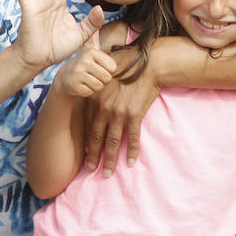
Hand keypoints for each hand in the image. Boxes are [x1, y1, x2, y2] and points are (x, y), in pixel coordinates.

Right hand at [56, 31, 116, 96]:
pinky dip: (87, 91)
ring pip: (99, 86)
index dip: (107, 70)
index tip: (97, 66)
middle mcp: (84, 61)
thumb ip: (95, 34)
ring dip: (94, 85)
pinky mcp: (73, 86)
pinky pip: (90, 93)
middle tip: (92, 74)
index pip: (113, 68)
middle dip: (102, 79)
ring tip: (86, 78)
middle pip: (107, 78)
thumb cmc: (83, 62)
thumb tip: (99, 9)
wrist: (65, 77)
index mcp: (91, 52)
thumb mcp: (90, 48)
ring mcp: (78, 74)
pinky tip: (80, 85)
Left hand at [83, 46, 159, 176]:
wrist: (149, 63)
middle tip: (90, 169)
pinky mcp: (134, 115)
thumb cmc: (128, 62)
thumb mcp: (104, 72)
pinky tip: (130, 162)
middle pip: (96, 137)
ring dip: (109, 160)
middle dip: (93, 156)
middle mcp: (104, 108)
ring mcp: (119, 113)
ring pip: (112, 142)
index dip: (86, 141)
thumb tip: (92, 82)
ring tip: (107, 173)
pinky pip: (132, 138)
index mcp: (95, 98)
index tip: (86, 152)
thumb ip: (97, 81)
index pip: (88, 125)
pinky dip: (132, 151)